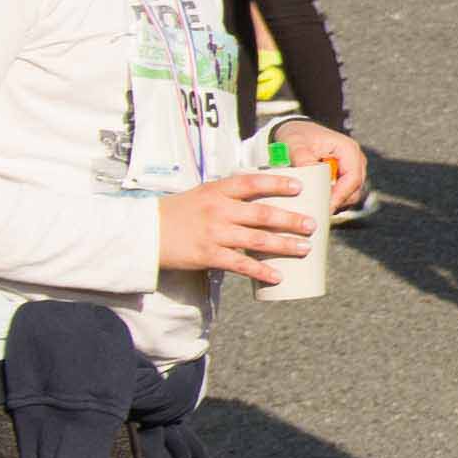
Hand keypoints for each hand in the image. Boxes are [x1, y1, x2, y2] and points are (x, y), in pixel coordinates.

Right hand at [155, 172, 313, 281]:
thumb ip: (227, 197)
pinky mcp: (208, 255)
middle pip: (262, 213)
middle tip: (312, 224)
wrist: (145, 233)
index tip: (298, 187)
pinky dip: (261, 270)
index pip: (252, 183)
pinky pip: (241, 264)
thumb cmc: (176, 213)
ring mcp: (214, 233)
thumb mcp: (201, 195)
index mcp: (216, 191)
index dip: (277, 183)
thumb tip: (259, 200)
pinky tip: (278, 275)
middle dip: (290, 219)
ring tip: (304, 248)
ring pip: (257, 239)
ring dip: (284, 245)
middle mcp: (218, 210)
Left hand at [278, 120, 367, 213]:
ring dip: (334, 203)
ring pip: (350, 196)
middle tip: (316, 212)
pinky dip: (332, 201)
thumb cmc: (297, 136)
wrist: (296, 133)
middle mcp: (355, 160)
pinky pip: (343, 196)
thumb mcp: (295, 144)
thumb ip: (302, 158)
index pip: (353, 179)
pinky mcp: (346, 178)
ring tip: (313, 206)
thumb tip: (310, 176)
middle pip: (354, 191)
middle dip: (336, 202)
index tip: (324, 208)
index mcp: (348, 149)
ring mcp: (352, 170)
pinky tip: (316, 201)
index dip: (340, 196)